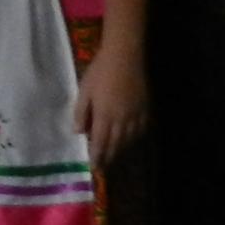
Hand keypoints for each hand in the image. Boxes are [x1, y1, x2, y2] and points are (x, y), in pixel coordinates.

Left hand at [74, 46, 148, 163]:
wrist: (125, 56)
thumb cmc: (100, 71)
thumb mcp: (84, 90)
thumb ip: (81, 112)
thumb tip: (78, 132)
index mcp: (105, 115)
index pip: (101, 143)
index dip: (98, 157)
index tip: (94, 168)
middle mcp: (122, 119)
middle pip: (116, 145)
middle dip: (109, 158)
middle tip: (104, 168)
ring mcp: (136, 115)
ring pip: (130, 140)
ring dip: (122, 150)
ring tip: (115, 157)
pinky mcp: (146, 109)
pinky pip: (141, 130)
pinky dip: (135, 138)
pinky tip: (131, 140)